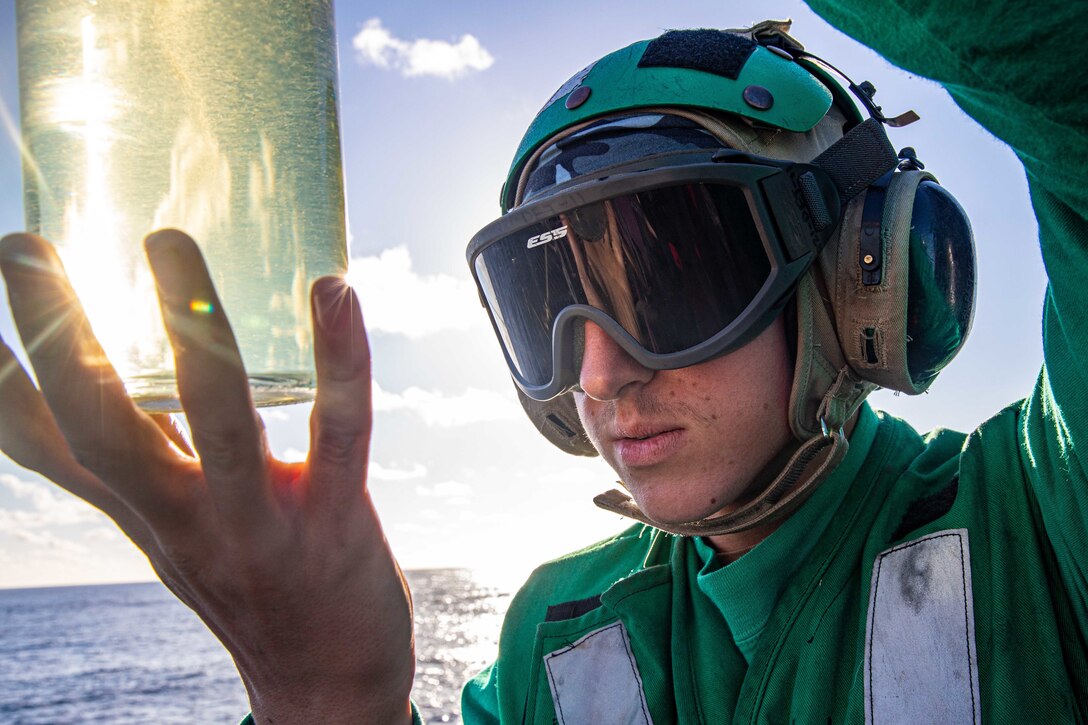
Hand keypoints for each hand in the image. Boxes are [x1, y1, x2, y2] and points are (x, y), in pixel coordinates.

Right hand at [0, 230, 414, 723]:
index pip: (52, 447)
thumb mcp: (173, 525)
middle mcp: (185, 520)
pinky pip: (339, 432)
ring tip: (166, 243)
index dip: (4, 379)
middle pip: (104, 427)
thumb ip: (134, 460)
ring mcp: (261, 522)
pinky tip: (333, 292)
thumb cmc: (247, 581)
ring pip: (219, 420)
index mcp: (144, 511)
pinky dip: (339, 360)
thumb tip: (87, 388)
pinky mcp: (336, 518)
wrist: (327, 681)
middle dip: (59, 338)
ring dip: (192, 327)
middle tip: (21, 249)